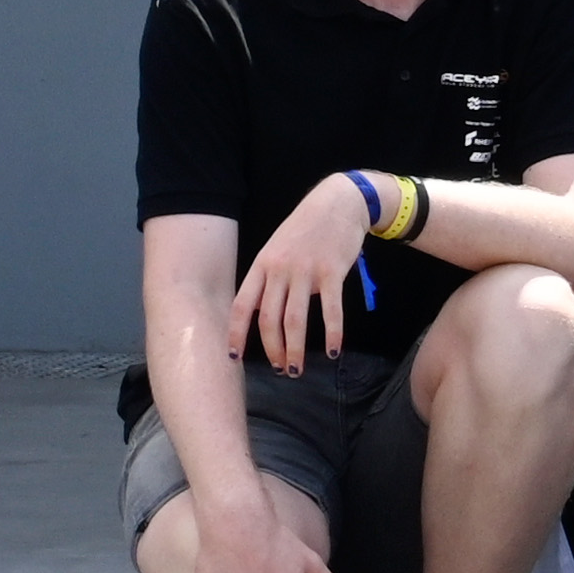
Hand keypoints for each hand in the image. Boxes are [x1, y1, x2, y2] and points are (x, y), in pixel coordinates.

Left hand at [230, 176, 382, 377]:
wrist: (339, 203)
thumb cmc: (307, 228)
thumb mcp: (278, 248)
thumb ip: (270, 278)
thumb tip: (265, 312)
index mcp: (262, 265)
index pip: (242, 306)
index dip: (236, 334)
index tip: (234, 357)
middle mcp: (280, 270)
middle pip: (269, 319)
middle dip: (272, 349)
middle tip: (280, 370)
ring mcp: (306, 271)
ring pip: (295, 320)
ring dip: (295, 349)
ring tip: (296, 370)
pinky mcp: (332, 272)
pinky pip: (331, 309)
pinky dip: (332, 332)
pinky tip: (334, 350)